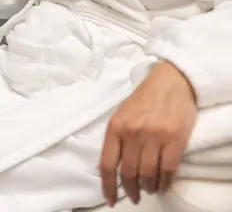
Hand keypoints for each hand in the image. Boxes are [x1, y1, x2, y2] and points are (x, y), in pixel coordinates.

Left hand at [99, 62, 196, 206]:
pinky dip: (165, 181)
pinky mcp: (175, 139)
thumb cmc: (144, 98)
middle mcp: (133, 132)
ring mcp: (154, 136)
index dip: (107, 186)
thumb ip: (114, 139)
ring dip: (149, 187)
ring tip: (150, 189)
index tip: (110, 198)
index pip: (108, 164)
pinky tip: (163, 183)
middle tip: (134, 196)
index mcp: (115, 127)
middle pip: (129, 173)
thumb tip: (104, 167)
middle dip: (131, 190)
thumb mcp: (121, 115)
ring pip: (148, 174)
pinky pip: (168, 169)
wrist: (171, 81)